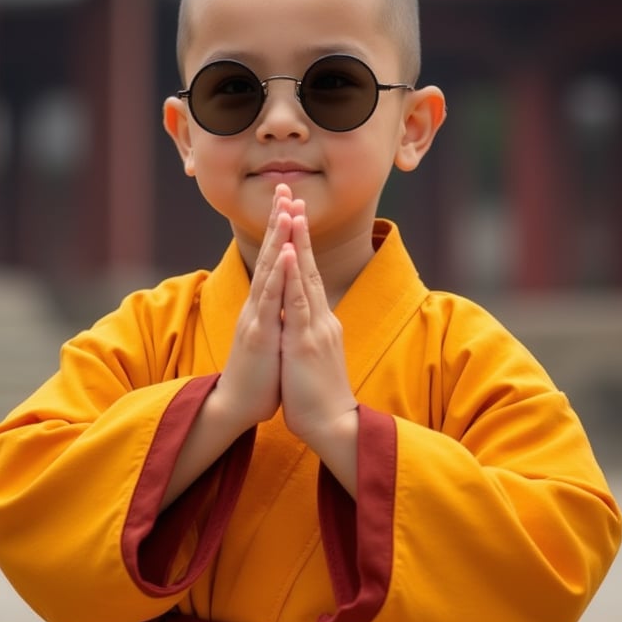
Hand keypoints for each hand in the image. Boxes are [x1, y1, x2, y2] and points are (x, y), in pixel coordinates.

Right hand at [214, 185, 293, 431]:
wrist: (237, 407)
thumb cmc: (257, 377)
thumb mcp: (270, 339)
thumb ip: (275, 317)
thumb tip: (285, 302)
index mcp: (263, 306)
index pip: (276, 260)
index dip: (282, 231)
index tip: (291, 201)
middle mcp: (257, 305)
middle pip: (271, 255)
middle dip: (279, 221)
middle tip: (285, 187)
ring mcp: (256, 317)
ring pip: (271, 270)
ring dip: (280, 237)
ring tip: (287, 207)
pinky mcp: (258, 334)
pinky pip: (271, 299)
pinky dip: (281, 274)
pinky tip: (288, 252)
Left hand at [278, 207, 358, 491]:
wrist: (334, 426)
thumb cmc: (319, 399)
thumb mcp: (310, 360)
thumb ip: (305, 338)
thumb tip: (297, 327)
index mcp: (319, 322)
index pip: (306, 275)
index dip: (298, 244)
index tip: (291, 215)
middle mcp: (321, 317)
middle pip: (307, 265)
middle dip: (297, 229)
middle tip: (292, 195)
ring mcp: (315, 327)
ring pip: (303, 276)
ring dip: (295, 241)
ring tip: (291, 210)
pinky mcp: (307, 341)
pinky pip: (298, 302)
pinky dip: (292, 275)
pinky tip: (287, 252)